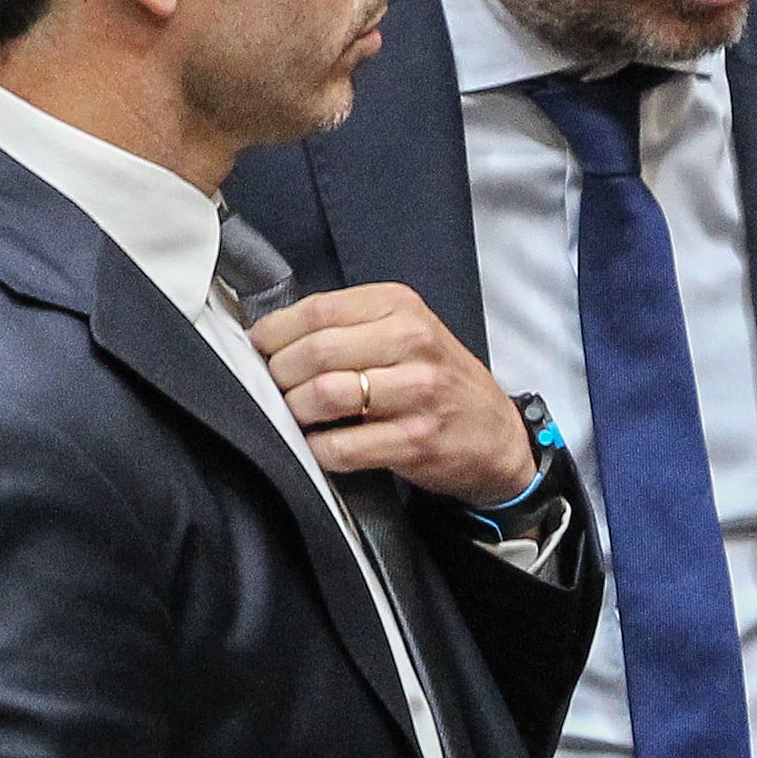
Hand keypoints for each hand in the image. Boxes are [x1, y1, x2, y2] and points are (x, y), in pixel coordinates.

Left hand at [249, 282, 535, 506]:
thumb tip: (272, 336)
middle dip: (279, 375)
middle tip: (275, 389)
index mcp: (402, 307)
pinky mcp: (415, 440)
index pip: (317, 311)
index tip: (261, 350)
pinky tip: (317, 446)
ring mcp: (418, 392)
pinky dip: (316, 450)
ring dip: (294, 411)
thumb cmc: (437, 380)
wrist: (495, 434)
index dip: (275, 333)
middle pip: (314, 352)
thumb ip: (349, 325)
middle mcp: (413, 342)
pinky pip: (341, 446)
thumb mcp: (406, 331)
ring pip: (323, 395)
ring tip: (295, 416)